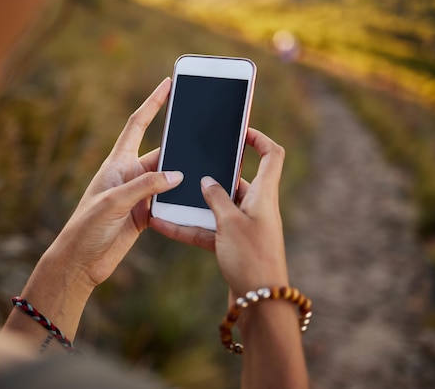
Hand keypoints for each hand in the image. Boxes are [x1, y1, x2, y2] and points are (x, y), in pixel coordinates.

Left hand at [47, 78, 182, 288]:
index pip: (137, 125)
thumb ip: (146, 186)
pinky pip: (168, 200)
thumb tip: (177, 175)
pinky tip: (195, 197)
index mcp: (117, 163)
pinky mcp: (144, 214)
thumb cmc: (86, 227)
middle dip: (179, 143)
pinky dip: (180, 199)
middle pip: (160, 152)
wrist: (80, 262)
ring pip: (167, 178)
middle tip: (203, 132)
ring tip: (206, 168)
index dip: (152, 103)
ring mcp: (137, 195)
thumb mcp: (114, 202)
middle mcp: (128, 175)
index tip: (167, 84)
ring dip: (182, 176)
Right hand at [150, 128, 288, 296]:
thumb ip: (216, 198)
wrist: (259, 303)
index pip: (271, 155)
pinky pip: (207, 230)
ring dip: (193, 205)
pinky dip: (188, 228)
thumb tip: (208, 180)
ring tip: (167, 196)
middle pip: (237, 181)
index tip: (239, 131)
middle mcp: (256, 208)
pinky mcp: (232, 246)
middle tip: (189, 163)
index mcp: (264, 194)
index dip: (258, 138)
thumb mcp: (230, 222)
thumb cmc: (251, 258)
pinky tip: (162, 225)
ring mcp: (244, 227)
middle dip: (212, 174)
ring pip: (216, 208)